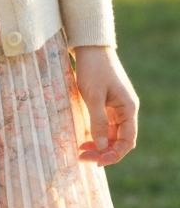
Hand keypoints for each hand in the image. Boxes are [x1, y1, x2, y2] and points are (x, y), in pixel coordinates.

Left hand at [72, 45, 139, 166]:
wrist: (90, 46)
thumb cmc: (93, 69)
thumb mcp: (93, 96)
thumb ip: (98, 122)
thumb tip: (101, 147)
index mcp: (128, 109)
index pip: (127, 141)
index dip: (113, 155)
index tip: (96, 162)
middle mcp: (125, 110)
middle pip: (118, 140)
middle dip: (103, 151)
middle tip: (82, 157)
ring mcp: (116, 107)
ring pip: (110, 134)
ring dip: (98, 144)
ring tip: (80, 150)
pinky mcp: (106, 103)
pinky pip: (104, 125)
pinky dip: (95, 133)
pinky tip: (82, 138)